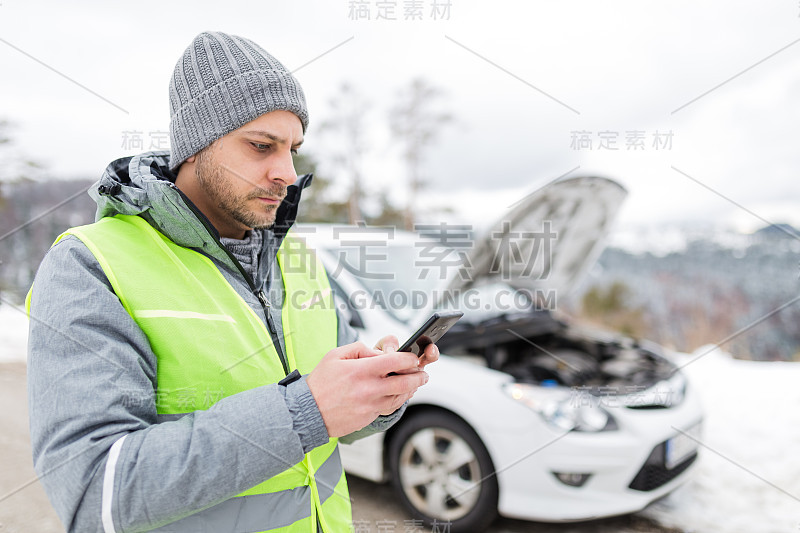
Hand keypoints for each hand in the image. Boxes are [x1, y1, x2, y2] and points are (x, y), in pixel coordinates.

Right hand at [306, 341, 428, 437]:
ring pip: (400, 397)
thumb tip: (379, 353)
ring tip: (416, 383)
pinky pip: (390, 408)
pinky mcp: (368, 417)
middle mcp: (369, 388)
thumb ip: (360, 349)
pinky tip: (401, 395)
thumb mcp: (336, 355)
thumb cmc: (320, 382)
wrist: (308, 412)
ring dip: (411, 389)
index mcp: (361, 370)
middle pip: (405, 382)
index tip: (413, 357)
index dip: (409, 358)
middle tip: (423, 373)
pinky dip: (399, 401)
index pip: (395, 361)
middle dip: (419, 376)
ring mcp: (370, 405)